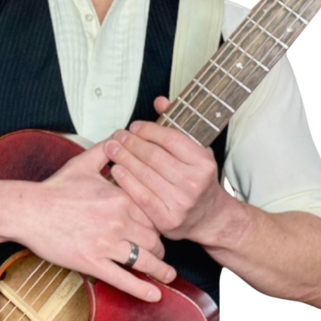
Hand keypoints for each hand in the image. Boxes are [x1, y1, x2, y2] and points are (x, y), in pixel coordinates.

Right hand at [16, 140, 174, 301]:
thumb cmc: (54, 188)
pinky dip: (142, 289)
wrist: (28, 210)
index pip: (153, 213)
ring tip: (167, 274)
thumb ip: (106, 150)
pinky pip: (124, 279)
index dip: (158, 223)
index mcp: (120, 197)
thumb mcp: (83, 163)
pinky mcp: (92, 262)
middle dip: (160, 247)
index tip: (159, 228)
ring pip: (145, 259)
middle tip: (161, 252)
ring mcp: (106, 243)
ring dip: (159, 269)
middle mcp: (118, 220)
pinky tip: (155, 295)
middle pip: (153, 237)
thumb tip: (121, 137)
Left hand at [104, 97, 245, 246]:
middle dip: (131, 143)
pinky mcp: (167, 219)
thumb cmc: (199, 181)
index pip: (170, 139)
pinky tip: (116, 170)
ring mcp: (180, 202)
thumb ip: (177, 126)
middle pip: (153, 156)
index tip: (134, 127)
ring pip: (144, 174)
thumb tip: (160, 102)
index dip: (147, 130)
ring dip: (123, 159)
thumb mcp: (196, 151)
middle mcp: (194, 182)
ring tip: (112, 149)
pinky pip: (140, 195)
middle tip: (117, 137)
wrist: (209, 217)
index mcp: (203, 162)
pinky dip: (125, 181)